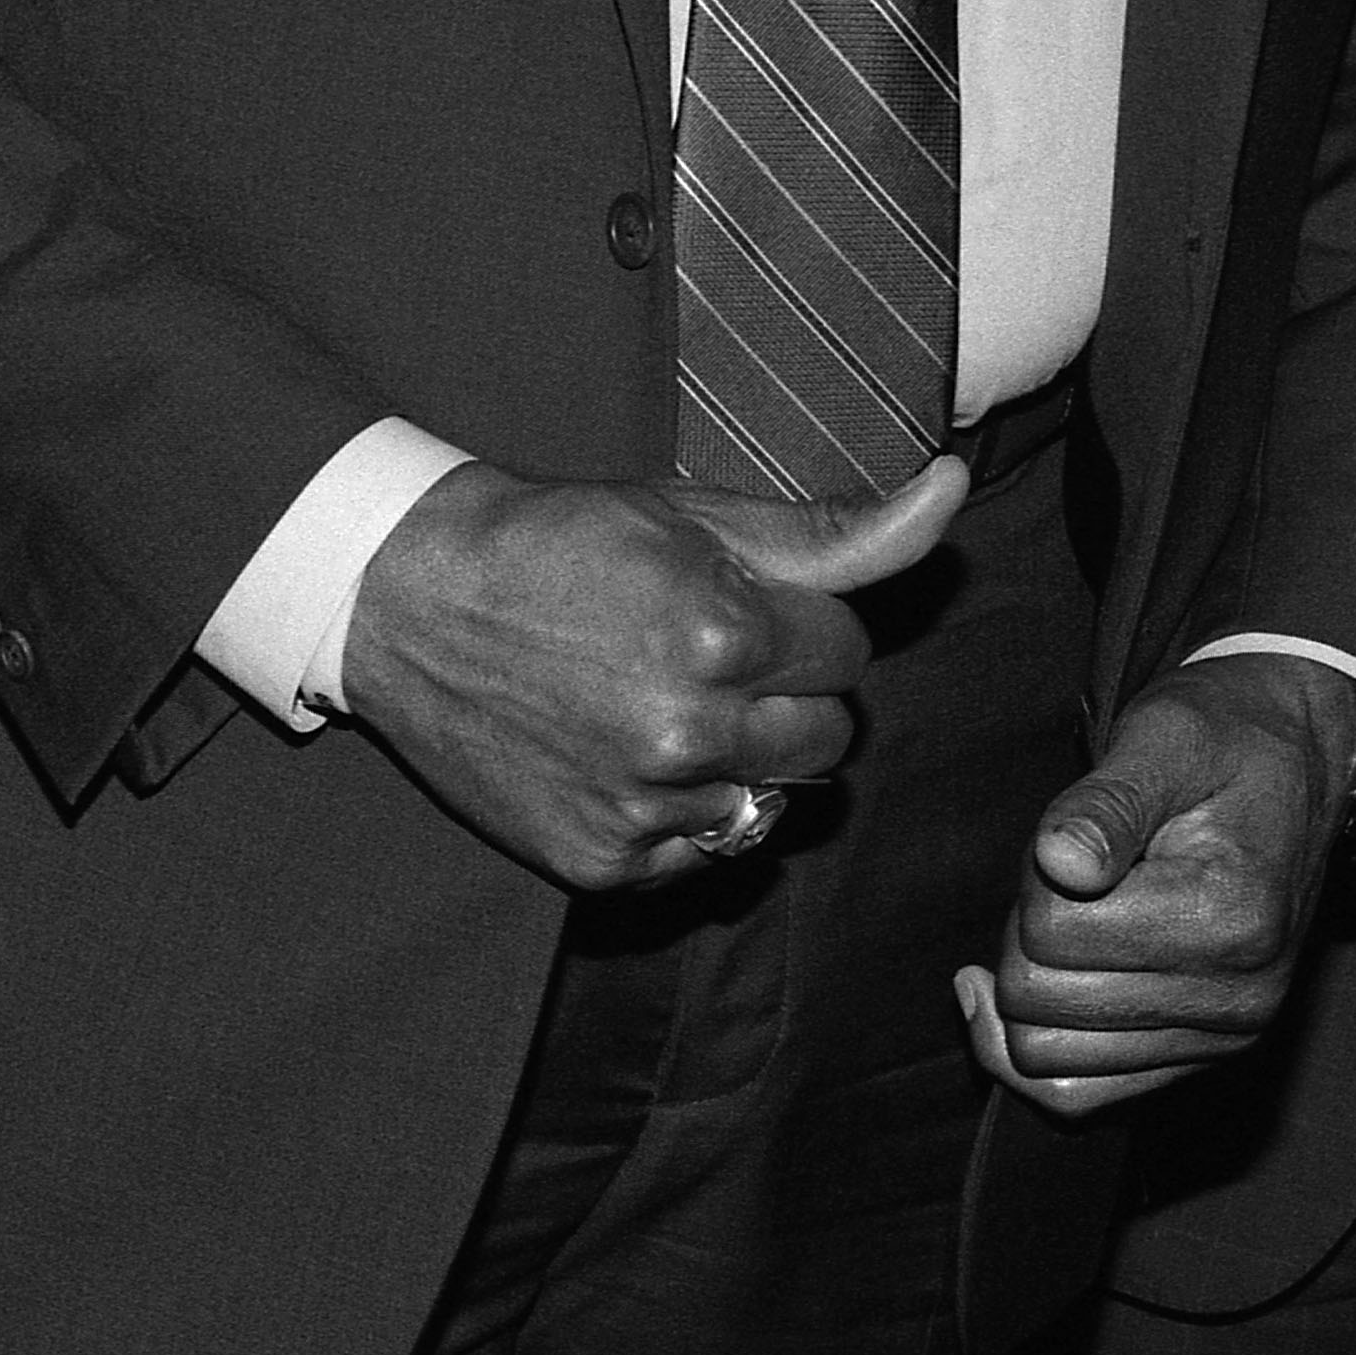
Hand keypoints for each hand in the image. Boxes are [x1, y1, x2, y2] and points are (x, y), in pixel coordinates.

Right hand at [337, 452, 972, 894]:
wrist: (404, 600)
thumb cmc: (553, 544)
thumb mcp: (691, 518)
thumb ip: (836, 531)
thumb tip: (950, 493)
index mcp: (723, 633)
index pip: (847, 656)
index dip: (798, 627)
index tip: (734, 609)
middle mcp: (688, 731)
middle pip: (827, 740)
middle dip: (783, 699)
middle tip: (700, 661)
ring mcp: (642, 805)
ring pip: (772, 804)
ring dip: (736, 764)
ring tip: (657, 710)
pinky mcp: (602, 861)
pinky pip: (699, 854)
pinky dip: (675, 815)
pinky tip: (620, 759)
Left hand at [964, 656, 1355, 1115]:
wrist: (1301, 764)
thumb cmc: (1220, 742)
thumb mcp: (1162, 740)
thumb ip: (1103, 804)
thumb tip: (1057, 863)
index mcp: (1229, 917)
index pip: (1047, 934)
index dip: (1035, 877)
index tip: (1081, 838)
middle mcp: (1239, 998)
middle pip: (1038, 1002)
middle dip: (1028, 933)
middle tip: (1079, 875)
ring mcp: (1226, 1038)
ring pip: (1044, 1059)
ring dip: (1035, 986)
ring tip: (1082, 919)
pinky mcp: (1205, 1057)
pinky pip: (1080, 1097)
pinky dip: (1039, 1047)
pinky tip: (1037, 982)